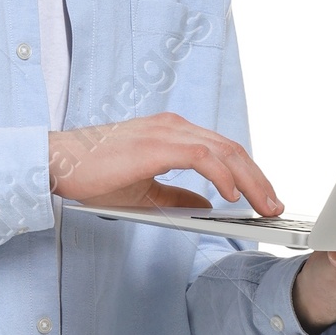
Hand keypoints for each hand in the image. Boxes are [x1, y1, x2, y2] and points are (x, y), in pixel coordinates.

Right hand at [49, 116, 282, 217]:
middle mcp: (175, 127)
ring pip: (223, 152)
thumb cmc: (93, 176)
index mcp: (172, 134)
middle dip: (258, 179)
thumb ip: (178, 198)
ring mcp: (167, 133)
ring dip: (250, 180)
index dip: (248, 174)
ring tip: (265, 206)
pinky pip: (202, 157)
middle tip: (276, 206)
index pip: (222, 151)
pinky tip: (234, 195)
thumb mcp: (145, 193)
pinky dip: (223, 175)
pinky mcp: (158, 144)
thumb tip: (208, 207)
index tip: (264, 198)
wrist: (59, 163)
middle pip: (231, 149)